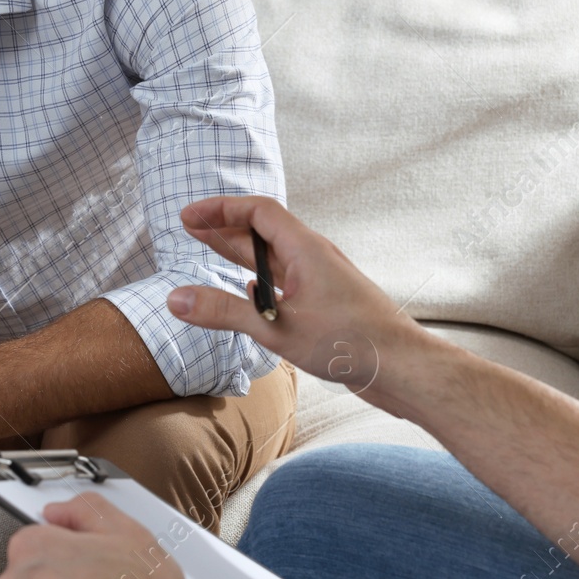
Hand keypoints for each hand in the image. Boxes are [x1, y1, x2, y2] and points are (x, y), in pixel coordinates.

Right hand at [166, 196, 405, 392]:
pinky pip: (287, 281)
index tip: (189, 218)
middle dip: (226, 228)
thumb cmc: (350, 343)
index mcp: (306, 249)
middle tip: (190, 230)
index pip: (259, 211)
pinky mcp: (326, 304)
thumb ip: (224, 311)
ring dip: (241, 254)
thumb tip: (176, 299)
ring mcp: (321, 281)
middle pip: (264, 232)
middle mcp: (314, 258)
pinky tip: (250, 291)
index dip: (221, 209)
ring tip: (211, 251)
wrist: (402, 368)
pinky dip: (262, 281)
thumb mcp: (276, 327)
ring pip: (274, 258)